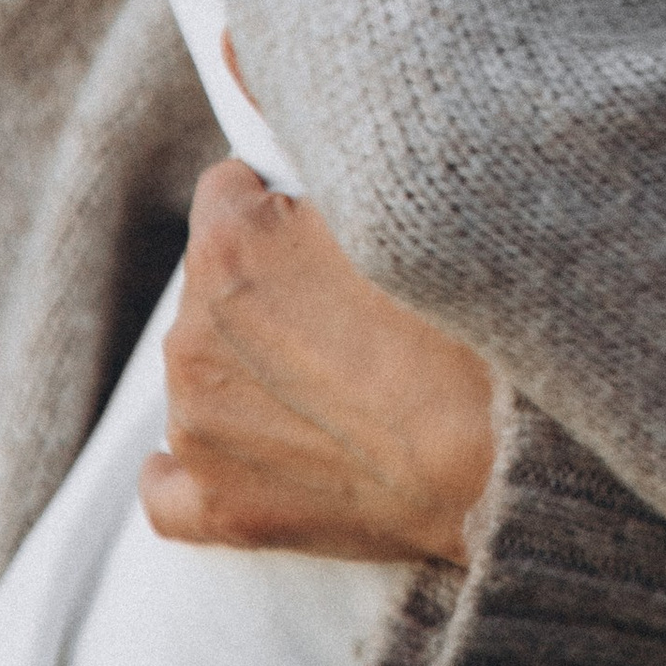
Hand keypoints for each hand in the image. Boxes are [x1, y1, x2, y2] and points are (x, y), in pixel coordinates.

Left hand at [140, 160, 497, 567]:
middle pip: (215, 285)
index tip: (332, 231)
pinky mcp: (215, 503)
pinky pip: (163, 487)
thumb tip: (296, 161)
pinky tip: (243, 457)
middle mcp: (192, 333)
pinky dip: (191, 469)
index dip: (285, 205)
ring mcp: (197, 425)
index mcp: (229, 245)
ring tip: (344, 388)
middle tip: (355, 314)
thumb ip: (328, 178)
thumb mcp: (400, 203)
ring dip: (253, 370)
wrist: (502, 456)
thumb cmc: (467, 322)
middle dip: (272, 291)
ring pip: (205, 371)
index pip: (230, 191)